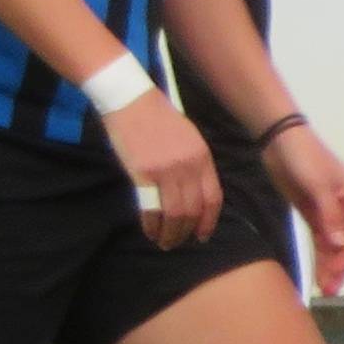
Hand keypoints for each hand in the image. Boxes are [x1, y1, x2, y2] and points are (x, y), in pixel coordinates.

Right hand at [106, 86, 218, 244]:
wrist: (130, 100)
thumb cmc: (156, 118)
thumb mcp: (187, 137)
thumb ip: (194, 163)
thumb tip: (194, 194)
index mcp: (202, 156)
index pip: (212, 198)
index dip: (208, 222)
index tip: (202, 236)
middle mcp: (188, 166)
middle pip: (193, 211)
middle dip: (186, 233)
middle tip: (177, 243)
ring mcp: (165, 170)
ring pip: (174, 215)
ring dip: (170, 234)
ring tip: (164, 242)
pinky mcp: (143, 174)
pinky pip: (151, 209)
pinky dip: (151, 225)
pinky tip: (149, 231)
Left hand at [266, 121, 343, 297]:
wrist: (279, 139)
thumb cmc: (304, 157)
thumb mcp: (318, 185)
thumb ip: (330, 215)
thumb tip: (342, 244)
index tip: (335, 274)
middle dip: (340, 267)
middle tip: (329, 290)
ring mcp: (329, 212)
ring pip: (333, 245)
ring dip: (329, 266)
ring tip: (323, 289)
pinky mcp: (313, 213)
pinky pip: (320, 240)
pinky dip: (320, 255)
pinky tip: (316, 272)